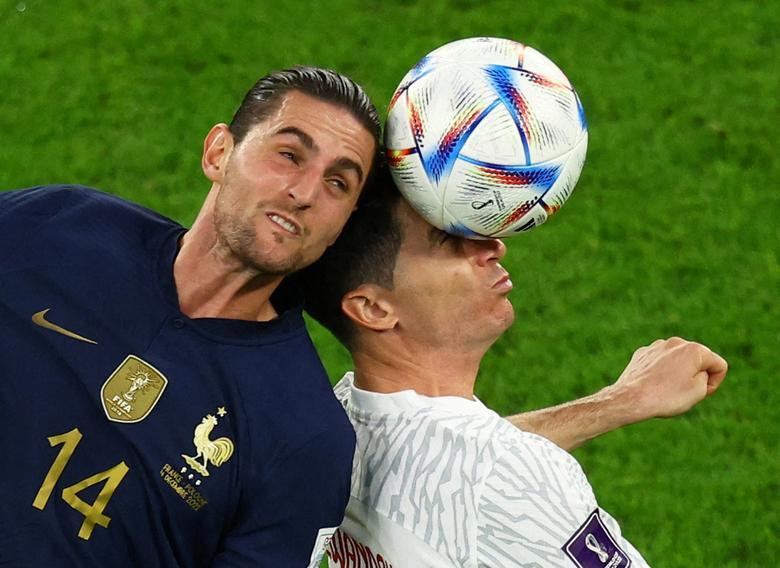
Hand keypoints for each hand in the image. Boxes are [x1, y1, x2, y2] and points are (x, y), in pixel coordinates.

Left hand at [610, 337, 727, 420]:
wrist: (631, 398)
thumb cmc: (667, 397)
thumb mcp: (699, 391)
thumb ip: (706, 376)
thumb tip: (697, 369)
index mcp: (694, 349)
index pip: (719, 365)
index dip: (715, 383)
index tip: (702, 394)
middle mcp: (676, 342)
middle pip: (697, 360)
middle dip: (696, 375)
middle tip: (685, 393)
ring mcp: (657, 346)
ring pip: (678, 360)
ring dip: (678, 373)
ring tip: (667, 389)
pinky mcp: (643, 353)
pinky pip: (660, 362)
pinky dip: (661, 372)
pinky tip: (654, 384)